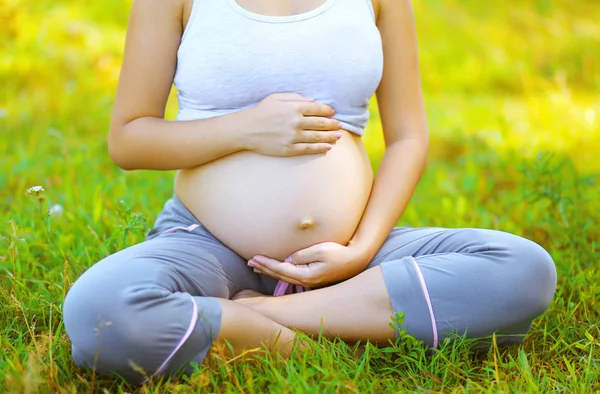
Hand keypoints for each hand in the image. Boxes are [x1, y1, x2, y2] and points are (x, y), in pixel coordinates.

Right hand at [242, 93, 342, 156]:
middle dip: (332, 124)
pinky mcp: (289, 149)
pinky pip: (308, 149)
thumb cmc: (261, 111)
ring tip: (338, 136)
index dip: (328, 111)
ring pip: (317, 137)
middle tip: (339, 125)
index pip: (317, 109)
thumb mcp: (276, 98)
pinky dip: (320, 148)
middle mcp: (296, 122)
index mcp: (294, 108)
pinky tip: (327, 148)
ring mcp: (293, 137)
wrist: (246, 129)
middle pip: (320, 123)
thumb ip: (295, 97)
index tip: (333, 113)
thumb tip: (313, 101)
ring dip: (330, 137)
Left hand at [248, 242, 368, 287]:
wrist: (356, 260)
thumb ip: (301, 255)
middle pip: (279, 275)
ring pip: (284, 276)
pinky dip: (280, 271)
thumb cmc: (339, 253)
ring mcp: (309, 281)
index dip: (266, 263)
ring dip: (270, 270)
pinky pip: (291, 276)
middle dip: (264, 268)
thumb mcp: (320, 251)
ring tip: (257, 266)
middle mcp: (306, 281)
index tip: (253, 257)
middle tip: (249, 262)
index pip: (281, 269)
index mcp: (306, 275)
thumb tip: (287, 260)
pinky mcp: (312, 278)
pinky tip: (276, 270)